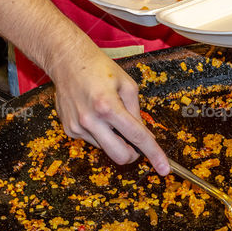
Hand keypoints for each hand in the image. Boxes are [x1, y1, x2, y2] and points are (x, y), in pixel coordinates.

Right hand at [48, 49, 169, 174]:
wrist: (66, 61)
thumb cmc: (99, 69)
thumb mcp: (128, 86)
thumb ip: (138, 113)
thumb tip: (146, 137)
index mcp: (108, 106)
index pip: (137, 137)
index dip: (154, 154)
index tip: (164, 169)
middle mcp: (90, 120)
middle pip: (120, 155)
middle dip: (133, 154)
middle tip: (137, 144)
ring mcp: (77, 127)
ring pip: (107, 148)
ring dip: (115, 138)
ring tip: (109, 114)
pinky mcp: (69, 130)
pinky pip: (94, 141)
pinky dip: (101, 133)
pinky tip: (96, 115)